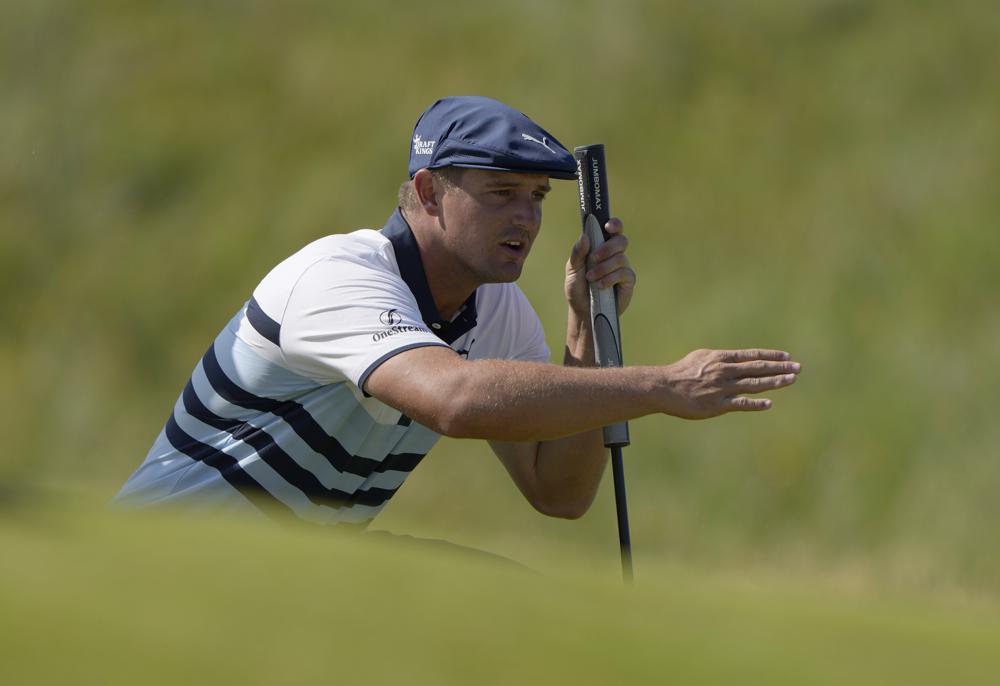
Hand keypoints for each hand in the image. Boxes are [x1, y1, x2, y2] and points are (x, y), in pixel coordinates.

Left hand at [565, 217, 635, 316]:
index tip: (607, 226)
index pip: (613, 229)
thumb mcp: (572, 269)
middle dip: (607, 248)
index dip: (614, 224)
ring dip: (604, 267)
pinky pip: (624, 273)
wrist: (582, 311)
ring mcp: (622, 268)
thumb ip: (578, 253)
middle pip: (621, 240)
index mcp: (601, 246)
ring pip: (621, 258)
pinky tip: (600, 285)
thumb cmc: (577, 288)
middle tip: (593, 258)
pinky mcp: (628, 282)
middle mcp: (614, 255)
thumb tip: (584, 236)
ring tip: (591, 278)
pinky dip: (610, 278)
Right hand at [663, 349, 801, 418]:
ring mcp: (722, 388)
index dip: (771, 356)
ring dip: (775, 382)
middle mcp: (725, 371)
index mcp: (721, 358)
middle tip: (798, 368)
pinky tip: (768, 403)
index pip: (752, 355)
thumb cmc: (681, 372)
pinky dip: (755, 403)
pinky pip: (740, 403)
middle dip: (780, 367)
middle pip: (758, 368)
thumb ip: (720, 359)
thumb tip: (735, 359)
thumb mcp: (701, 357)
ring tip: (791, 380)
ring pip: (754, 384)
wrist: (664, 387)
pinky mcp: (717, 405)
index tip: (787, 356)